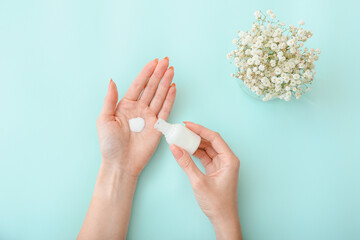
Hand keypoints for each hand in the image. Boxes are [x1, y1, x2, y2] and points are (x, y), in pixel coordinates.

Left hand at [97, 57, 175, 176]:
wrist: (120, 163)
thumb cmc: (109, 144)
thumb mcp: (104, 119)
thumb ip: (110, 99)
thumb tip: (112, 81)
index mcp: (125, 106)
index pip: (138, 85)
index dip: (146, 73)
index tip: (154, 62)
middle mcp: (139, 109)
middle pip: (151, 87)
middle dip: (158, 74)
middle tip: (166, 61)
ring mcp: (149, 117)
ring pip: (159, 95)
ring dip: (165, 83)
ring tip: (171, 70)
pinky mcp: (158, 127)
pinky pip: (165, 109)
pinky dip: (170, 99)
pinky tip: (173, 88)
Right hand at [170, 122, 241, 238]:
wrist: (223, 219)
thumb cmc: (218, 203)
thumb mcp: (199, 182)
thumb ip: (186, 164)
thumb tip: (175, 148)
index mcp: (229, 160)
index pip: (214, 138)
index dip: (200, 130)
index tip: (188, 125)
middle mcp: (227, 160)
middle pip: (211, 141)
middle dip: (196, 135)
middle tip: (182, 130)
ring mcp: (221, 165)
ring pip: (207, 148)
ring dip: (195, 144)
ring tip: (181, 139)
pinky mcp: (215, 170)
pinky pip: (205, 156)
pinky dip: (195, 153)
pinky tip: (186, 150)